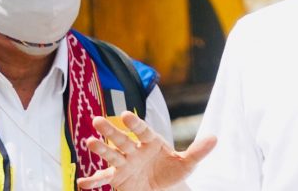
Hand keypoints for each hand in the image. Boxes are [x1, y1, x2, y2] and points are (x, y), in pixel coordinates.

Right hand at [77, 111, 215, 190]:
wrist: (164, 189)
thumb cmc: (174, 172)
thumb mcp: (188, 164)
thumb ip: (198, 151)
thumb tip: (215, 138)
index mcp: (151, 141)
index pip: (141, 130)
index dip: (134, 123)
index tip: (125, 115)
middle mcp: (135, 149)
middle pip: (122, 139)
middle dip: (110, 131)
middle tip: (97, 121)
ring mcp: (124, 163)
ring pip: (111, 154)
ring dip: (100, 149)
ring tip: (89, 142)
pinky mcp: (117, 178)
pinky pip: (104, 178)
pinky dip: (93, 181)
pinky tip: (82, 183)